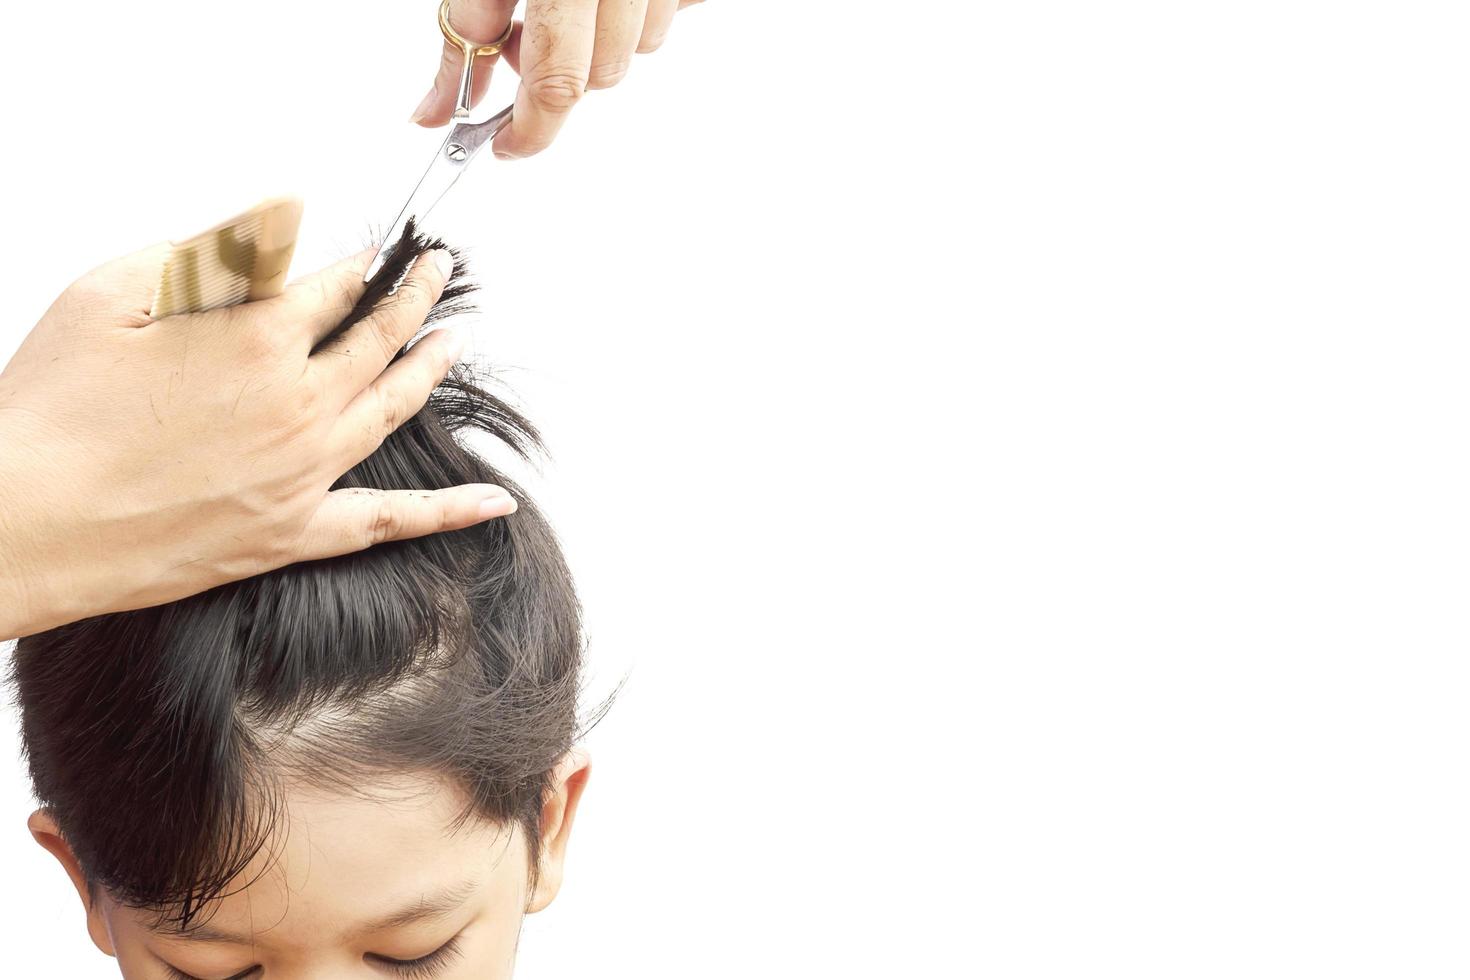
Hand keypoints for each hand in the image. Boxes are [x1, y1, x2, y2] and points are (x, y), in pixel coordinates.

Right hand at [0, 244, 514, 638]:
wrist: (19, 520)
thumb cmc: (52, 404)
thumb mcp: (116, 292)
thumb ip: (215, 249)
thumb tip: (286, 211)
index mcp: (259, 338)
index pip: (335, 287)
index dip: (360, 263)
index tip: (377, 249)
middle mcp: (298, 403)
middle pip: (379, 338)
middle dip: (415, 297)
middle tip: (441, 271)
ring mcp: (304, 473)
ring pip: (392, 409)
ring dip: (431, 368)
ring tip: (455, 339)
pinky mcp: (291, 534)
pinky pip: (388, 520)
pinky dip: (448, 512)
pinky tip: (493, 502)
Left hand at [411, 0, 704, 158]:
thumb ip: (461, 31)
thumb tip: (434, 110)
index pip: (556, 83)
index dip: (529, 131)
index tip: (505, 146)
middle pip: (602, 76)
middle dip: (557, 72)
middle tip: (519, 35)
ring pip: (641, 48)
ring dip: (600, 38)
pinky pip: (675, 10)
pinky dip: (640, 8)